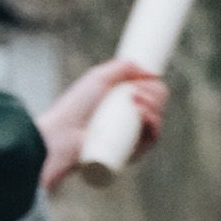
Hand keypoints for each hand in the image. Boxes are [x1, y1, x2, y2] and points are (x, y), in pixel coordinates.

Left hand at [37, 57, 168, 187]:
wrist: (62, 135)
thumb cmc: (75, 107)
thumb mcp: (98, 78)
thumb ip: (122, 66)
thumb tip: (151, 71)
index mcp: (125, 103)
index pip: (153, 93)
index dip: (154, 85)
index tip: (148, 77)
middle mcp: (131, 121)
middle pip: (158, 105)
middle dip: (155, 93)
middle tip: (135, 91)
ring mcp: (131, 138)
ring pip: (157, 120)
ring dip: (154, 105)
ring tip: (135, 101)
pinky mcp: (131, 154)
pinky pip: (152, 139)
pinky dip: (154, 124)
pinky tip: (143, 114)